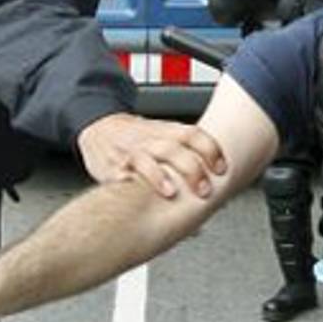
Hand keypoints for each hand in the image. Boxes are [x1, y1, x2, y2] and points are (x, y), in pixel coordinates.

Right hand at [76, 113, 226, 198]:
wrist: (100, 128)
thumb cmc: (140, 138)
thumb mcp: (165, 138)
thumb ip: (191, 159)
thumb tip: (221, 190)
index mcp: (168, 132)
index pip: (193, 134)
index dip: (210, 150)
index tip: (222, 170)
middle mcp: (151, 140)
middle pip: (174, 149)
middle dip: (191, 170)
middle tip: (203, 190)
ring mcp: (131, 153)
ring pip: (146, 160)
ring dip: (160, 177)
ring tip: (171, 193)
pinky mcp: (114, 167)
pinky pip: (120, 175)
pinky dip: (127, 184)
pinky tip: (134, 193)